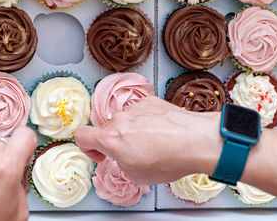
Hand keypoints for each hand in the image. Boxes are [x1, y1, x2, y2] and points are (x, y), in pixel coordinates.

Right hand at [75, 96, 222, 183]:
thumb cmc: (170, 159)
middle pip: (106, 128)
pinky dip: (145, 120)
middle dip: (115, 141)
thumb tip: (123, 156)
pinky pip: (140, 111)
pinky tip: (160, 131)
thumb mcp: (136, 175)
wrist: (196, 140)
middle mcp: (119, 119)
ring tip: (152, 143)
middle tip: (131, 153)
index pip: (81, 135)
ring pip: (124, 120)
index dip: (86, 147)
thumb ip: (120, 162)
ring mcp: (135, 107)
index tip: (99, 154)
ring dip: (132, 131)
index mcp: (110, 138)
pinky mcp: (150, 100)